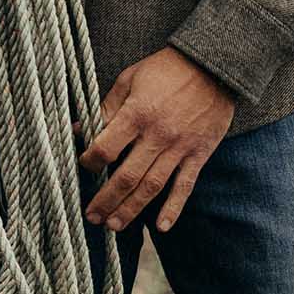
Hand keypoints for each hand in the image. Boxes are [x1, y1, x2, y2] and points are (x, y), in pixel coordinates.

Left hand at [78, 47, 234, 234]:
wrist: (214, 65)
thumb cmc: (166, 69)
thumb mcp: (130, 79)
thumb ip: (106, 106)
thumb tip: (80, 128)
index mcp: (136, 114)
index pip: (105, 149)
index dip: (90, 162)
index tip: (85, 167)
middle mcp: (157, 135)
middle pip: (126, 177)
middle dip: (105, 200)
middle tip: (91, 216)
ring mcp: (180, 147)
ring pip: (152, 187)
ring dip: (131, 210)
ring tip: (114, 225)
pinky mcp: (199, 154)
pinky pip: (185, 186)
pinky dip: (173, 208)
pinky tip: (161, 227)